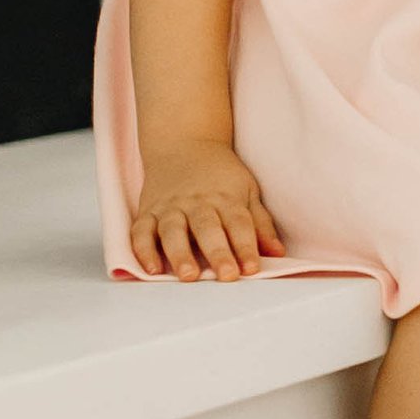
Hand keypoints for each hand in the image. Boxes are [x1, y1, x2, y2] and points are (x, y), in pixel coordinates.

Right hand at [130, 141, 286, 281]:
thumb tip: (278, 253)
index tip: (252, 269)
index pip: (239, 224)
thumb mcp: (247, 190)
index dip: (246, 247)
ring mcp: (169, 207)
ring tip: (189, 275)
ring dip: (180, 254)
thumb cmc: (220, 174)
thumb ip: (260, 223)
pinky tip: (151, 269)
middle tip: (227, 275)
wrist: (183, 142)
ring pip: (173, 231)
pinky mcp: (148, 212)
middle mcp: (196, 203)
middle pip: (208, 229)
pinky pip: (141, 231)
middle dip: (218, 252)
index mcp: (225, 198)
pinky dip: (143, 250)